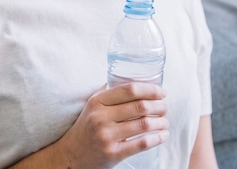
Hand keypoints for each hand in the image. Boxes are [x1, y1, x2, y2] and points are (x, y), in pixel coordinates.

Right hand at [53, 83, 168, 168]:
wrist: (71, 155)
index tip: (161, 92)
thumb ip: (110, 93)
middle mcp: (101, 117)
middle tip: (165, 107)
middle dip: (159, 105)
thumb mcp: (93, 105)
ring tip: (165, 121)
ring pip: (144, 124)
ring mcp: (107, 136)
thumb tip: (136, 81)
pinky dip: (157, 138)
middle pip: (140, 106)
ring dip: (161, 122)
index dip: (150, 89)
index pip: (129, 89)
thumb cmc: (87, 127)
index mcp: (98, 101)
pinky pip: (142, 144)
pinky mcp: (113, 154)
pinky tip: (163, 135)